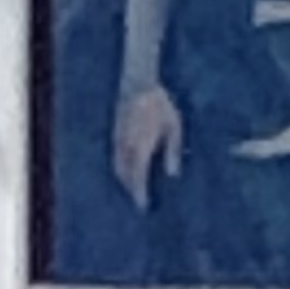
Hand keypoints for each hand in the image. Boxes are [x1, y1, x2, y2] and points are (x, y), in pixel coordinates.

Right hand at [114, 86, 183, 204]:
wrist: (138, 83)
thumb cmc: (160, 105)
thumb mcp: (174, 127)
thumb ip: (173, 151)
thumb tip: (172, 174)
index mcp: (142, 145)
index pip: (138, 176)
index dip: (139, 193)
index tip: (143, 206)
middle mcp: (127, 144)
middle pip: (124, 175)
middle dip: (130, 190)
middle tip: (139, 201)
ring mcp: (118, 138)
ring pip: (117, 166)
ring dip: (124, 180)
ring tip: (133, 189)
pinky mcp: (115, 132)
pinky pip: (115, 156)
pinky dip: (120, 168)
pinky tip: (128, 171)